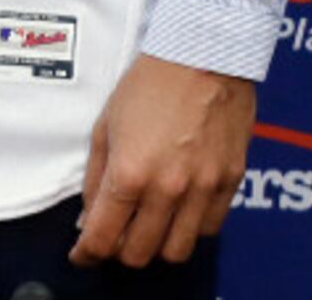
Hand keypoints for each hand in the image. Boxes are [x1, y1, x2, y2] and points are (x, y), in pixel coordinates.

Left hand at [71, 53, 255, 267]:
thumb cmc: (150, 84)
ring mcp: (202, 189)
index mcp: (130, 172)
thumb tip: (90, 215)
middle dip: (119, 252)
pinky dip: (189, 229)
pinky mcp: (229, 183)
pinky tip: (178, 211)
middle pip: (140, 253)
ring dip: (156, 246)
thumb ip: (96, 176)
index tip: (81, 254)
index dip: (87, 253)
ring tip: (146, 227)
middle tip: (113, 238)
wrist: (203, 57)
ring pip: (177, 250)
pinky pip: (209, 228)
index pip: (103, 236)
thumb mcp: (106, 125)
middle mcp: (168, 188)